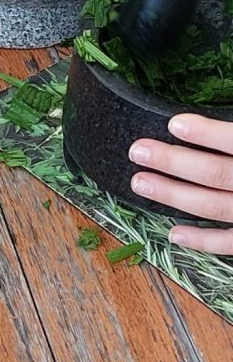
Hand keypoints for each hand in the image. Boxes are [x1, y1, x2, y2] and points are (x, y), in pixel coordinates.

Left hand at [130, 115, 232, 252]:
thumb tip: (190, 119)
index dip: (206, 133)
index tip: (173, 124)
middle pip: (215, 174)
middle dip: (173, 163)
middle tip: (137, 151)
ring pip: (213, 206)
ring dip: (174, 196)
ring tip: (140, 183)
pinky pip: (229, 242)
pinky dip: (202, 241)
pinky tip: (173, 234)